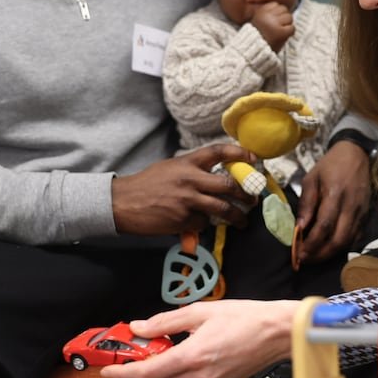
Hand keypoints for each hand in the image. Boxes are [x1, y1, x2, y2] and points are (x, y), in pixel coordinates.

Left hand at [99, 299, 299, 377]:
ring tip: (150, 359)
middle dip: (134, 375)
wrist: (277, 333)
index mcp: (192, 356)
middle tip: (126, 359)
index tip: (108, 370)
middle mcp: (199, 377)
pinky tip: (172, 364)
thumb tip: (139, 328)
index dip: (123, 373)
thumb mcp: (201, 311)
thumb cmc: (245, 318)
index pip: (147, 372)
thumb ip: (165, 321)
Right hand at [112, 144, 256, 235]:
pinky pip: (203, 224)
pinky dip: (205, 225)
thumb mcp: (170, 168)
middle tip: (253, 200)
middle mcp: (190, 179)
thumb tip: (215, 179)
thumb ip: (192, 171)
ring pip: (222, 209)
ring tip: (243, 221)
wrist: (123, 203)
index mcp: (187, 162)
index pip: (218, 152)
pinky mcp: (183, 220)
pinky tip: (201, 225)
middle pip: (228, 185)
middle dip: (246, 194)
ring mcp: (187, 201)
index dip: (239, 154)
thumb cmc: (146, 184)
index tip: (254, 158)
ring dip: (237, 217)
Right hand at [250, 2, 294, 51]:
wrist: (252, 50)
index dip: (277, 13)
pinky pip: (292, 28)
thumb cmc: (256, 36)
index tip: (272, 21)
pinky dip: (290, 33)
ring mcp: (275, 23)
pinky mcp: (281, 32)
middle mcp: (267, 15)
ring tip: (279, 32)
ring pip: (290, 18)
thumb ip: (267, 12)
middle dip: (283, 18)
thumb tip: (281, 6)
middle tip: (278, 27)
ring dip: (287, 25)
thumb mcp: (258, 19)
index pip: (276, 5)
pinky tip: (283, 37)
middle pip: (284, 10)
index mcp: (261, 10)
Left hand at [296, 141, 371, 262]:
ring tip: (315, 256)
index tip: (299, 252)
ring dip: (331, 253)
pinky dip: (344, 246)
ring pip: (348, 241)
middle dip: (321, 254)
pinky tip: (331, 248)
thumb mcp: (312, 178)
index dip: (312, 242)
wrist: (356, 154)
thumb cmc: (330, 165)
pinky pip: (357, 237)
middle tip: (306, 259)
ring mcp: (362, 212)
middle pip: (339, 239)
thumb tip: (300, 227)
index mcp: (336, 194)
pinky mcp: (367, 214)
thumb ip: (306, 203)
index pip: (324, 226)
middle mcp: (351, 206)